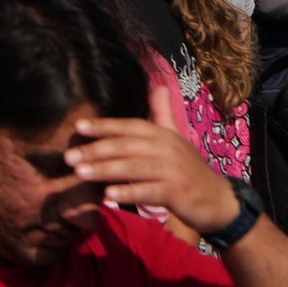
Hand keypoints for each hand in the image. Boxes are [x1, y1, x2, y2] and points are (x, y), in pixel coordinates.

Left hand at [66, 114, 241, 237]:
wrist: (219, 201)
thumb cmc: (190, 170)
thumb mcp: (177, 139)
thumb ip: (163, 114)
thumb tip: (160, 85)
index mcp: (162, 134)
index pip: (128, 127)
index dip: (103, 126)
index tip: (77, 128)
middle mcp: (166, 148)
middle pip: (125, 146)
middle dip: (95, 150)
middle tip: (68, 157)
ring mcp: (172, 170)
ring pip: (133, 167)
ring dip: (105, 170)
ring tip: (80, 174)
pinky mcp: (177, 192)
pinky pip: (148, 191)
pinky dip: (129, 192)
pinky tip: (109, 194)